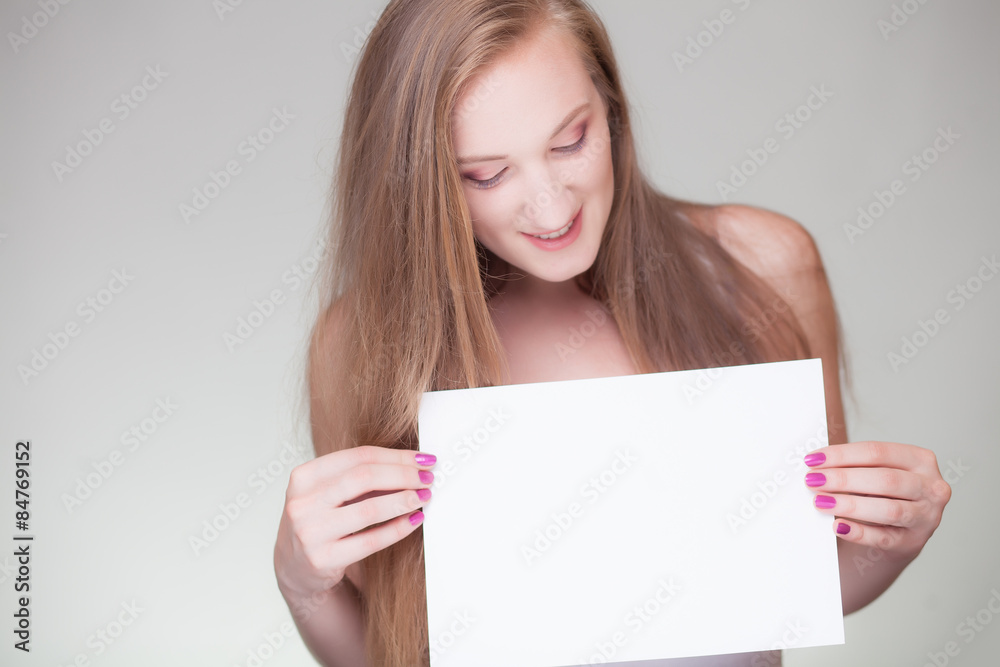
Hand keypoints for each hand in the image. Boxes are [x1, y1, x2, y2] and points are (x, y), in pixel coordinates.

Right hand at [273, 445, 435, 601]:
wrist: (295, 567)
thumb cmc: (321, 521)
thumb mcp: (329, 493)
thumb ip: (360, 477)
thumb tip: (412, 464)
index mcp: (303, 476)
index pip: (358, 457)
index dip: (396, 456)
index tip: (422, 459)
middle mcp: (302, 502)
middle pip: (364, 478)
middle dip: (403, 475)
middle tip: (428, 478)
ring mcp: (309, 532)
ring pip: (368, 509)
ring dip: (403, 500)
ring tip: (424, 497)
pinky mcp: (322, 560)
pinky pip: (370, 540)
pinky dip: (398, 528)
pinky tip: (414, 520)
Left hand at [802, 441, 951, 561]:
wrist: (895, 534)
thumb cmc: (880, 495)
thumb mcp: (875, 474)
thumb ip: (854, 466)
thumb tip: (816, 464)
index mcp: (920, 460)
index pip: (878, 452)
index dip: (842, 455)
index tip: (813, 460)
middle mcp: (931, 487)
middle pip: (885, 479)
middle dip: (844, 479)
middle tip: (813, 480)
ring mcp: (927, 517)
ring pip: (889, 509)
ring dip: (850, 505)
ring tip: (821, 502)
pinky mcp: (914, 542)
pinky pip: (884, 538)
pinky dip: (859, 532)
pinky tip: (838, 526)